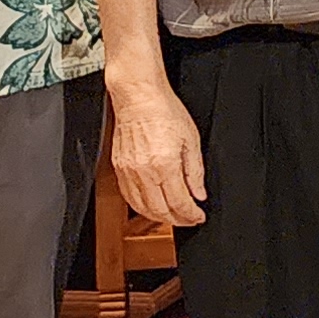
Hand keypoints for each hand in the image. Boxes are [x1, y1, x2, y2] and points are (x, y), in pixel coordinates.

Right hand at [107, 82, 208, 227]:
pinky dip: (141, 207)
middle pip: (161, 211)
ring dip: (159, 217)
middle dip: (178, 220)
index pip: (179, 202)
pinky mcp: (119, 168)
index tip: (198, 217)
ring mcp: (129, 172)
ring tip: (173, 216)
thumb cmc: (164, 111)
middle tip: (189, 219)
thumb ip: (196, 171)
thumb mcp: (191, 140)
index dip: (191, 215)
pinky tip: (152, 206)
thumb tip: (199, 193)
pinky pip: (128, 197)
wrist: (138, 97)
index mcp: (164, 165)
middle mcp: (144, 172)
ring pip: (143, 208)